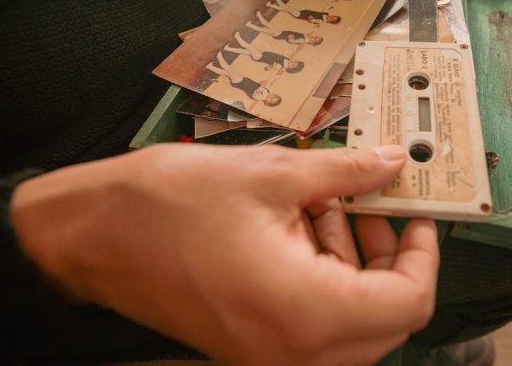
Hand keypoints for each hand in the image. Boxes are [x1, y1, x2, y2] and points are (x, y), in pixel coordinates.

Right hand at [10, 144, 438, 365]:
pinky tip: (296, 225)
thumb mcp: (270, 174)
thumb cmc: (164, 205)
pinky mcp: (250, 345)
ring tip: (323, 204)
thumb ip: (346, 172)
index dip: (423, 253)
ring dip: (351, 263)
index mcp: (304, 312)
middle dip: (386, 255)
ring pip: (349, 322)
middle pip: (384, 318)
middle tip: (371, 203)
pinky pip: (312, 323)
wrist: (88, 234)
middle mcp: (291, 351)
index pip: (408, 303)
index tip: (414, 213)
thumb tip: (391, 164)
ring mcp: (267, 355)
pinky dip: (320, 277)